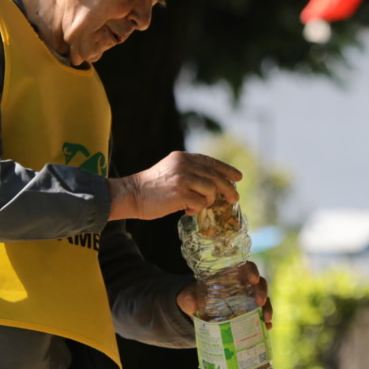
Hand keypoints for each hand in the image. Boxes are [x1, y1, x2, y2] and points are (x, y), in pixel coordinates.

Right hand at [108, 151, 241, 219]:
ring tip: (196, 206)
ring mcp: (183, 178)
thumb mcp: (171, 170)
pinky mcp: (180, 193)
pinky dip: (197, 209)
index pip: (211, 162)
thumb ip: (190, 171)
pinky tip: (187, 211)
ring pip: (211, 190)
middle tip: (234, 199)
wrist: (130, 194)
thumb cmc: (151, 187)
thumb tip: (214, 184)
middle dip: (228, 189)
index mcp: (183, 157)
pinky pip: (200, 203)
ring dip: (207, 201)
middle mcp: (185, 165)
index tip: (238, 177)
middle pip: (216, 177)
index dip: (227, 170)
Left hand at [177, 261, 272, 327]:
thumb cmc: (194, 298)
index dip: (252, 271)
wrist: (196, 314)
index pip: (246, 268)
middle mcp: (243, 286)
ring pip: (264, 299)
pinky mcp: (249, 313)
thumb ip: (189, 298)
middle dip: (262, 292)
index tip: (253, 279)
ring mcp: (248, 300)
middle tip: (260, 303)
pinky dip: (265, 321)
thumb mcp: (188, 296)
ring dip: (268, 308)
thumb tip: (195, 305)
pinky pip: (261, 315)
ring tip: (267, 319)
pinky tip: (267, 327)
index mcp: (231, 276)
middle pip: (259, 283)